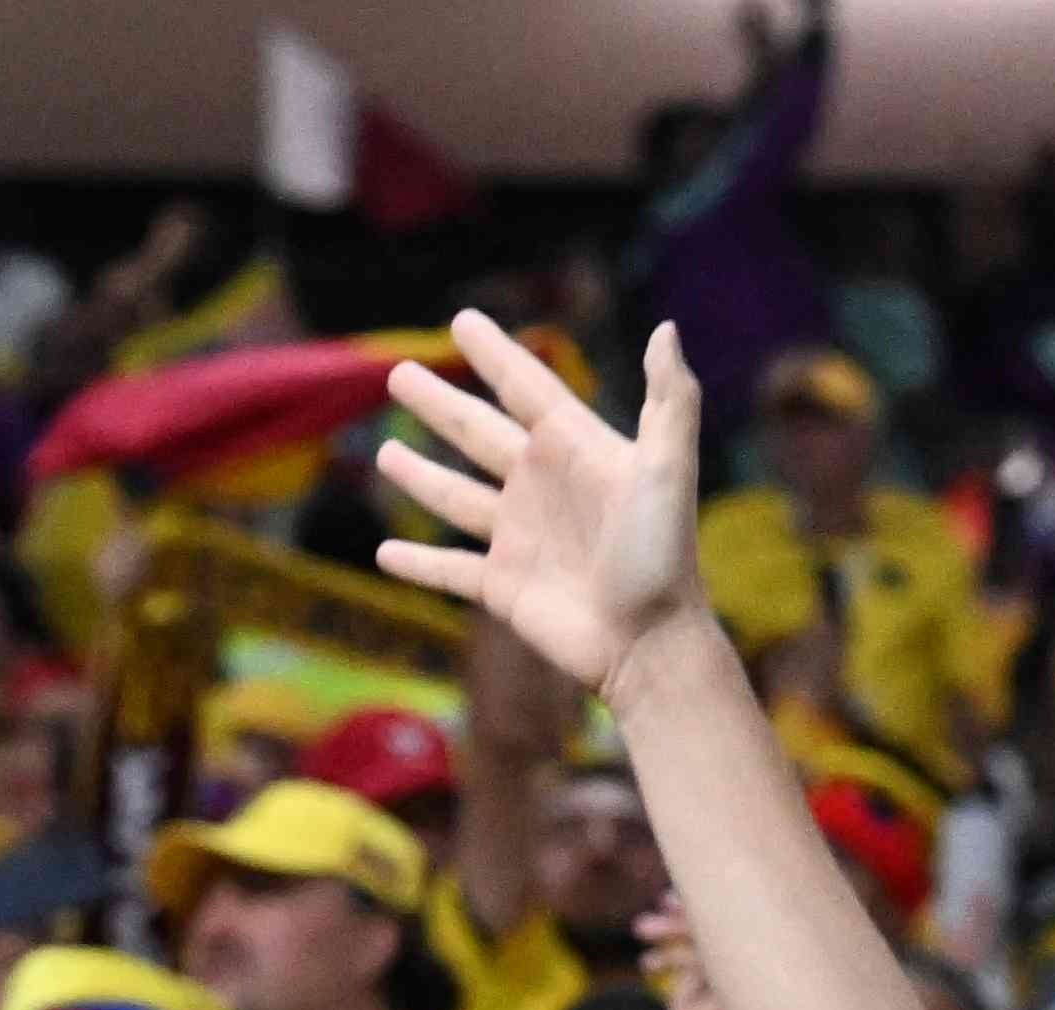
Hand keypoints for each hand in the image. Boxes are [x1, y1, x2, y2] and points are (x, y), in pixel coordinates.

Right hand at [374, 312, 711, 694]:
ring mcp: (518, 537)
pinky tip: (383, 553)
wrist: (649, 642)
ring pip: (456, 496)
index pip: (526, 387)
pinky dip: (416, 563)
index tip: (462, 321)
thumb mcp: (670, 468)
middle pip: (477, 432)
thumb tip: (665, 330)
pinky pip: (449, 571)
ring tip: (384, 452)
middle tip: (398, 374)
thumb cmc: (663, 555)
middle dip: (438, 403)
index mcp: (574, 448)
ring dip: (420, 474)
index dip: (494, 353)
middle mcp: (541, 486)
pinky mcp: (502, 587)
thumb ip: (671, 399)